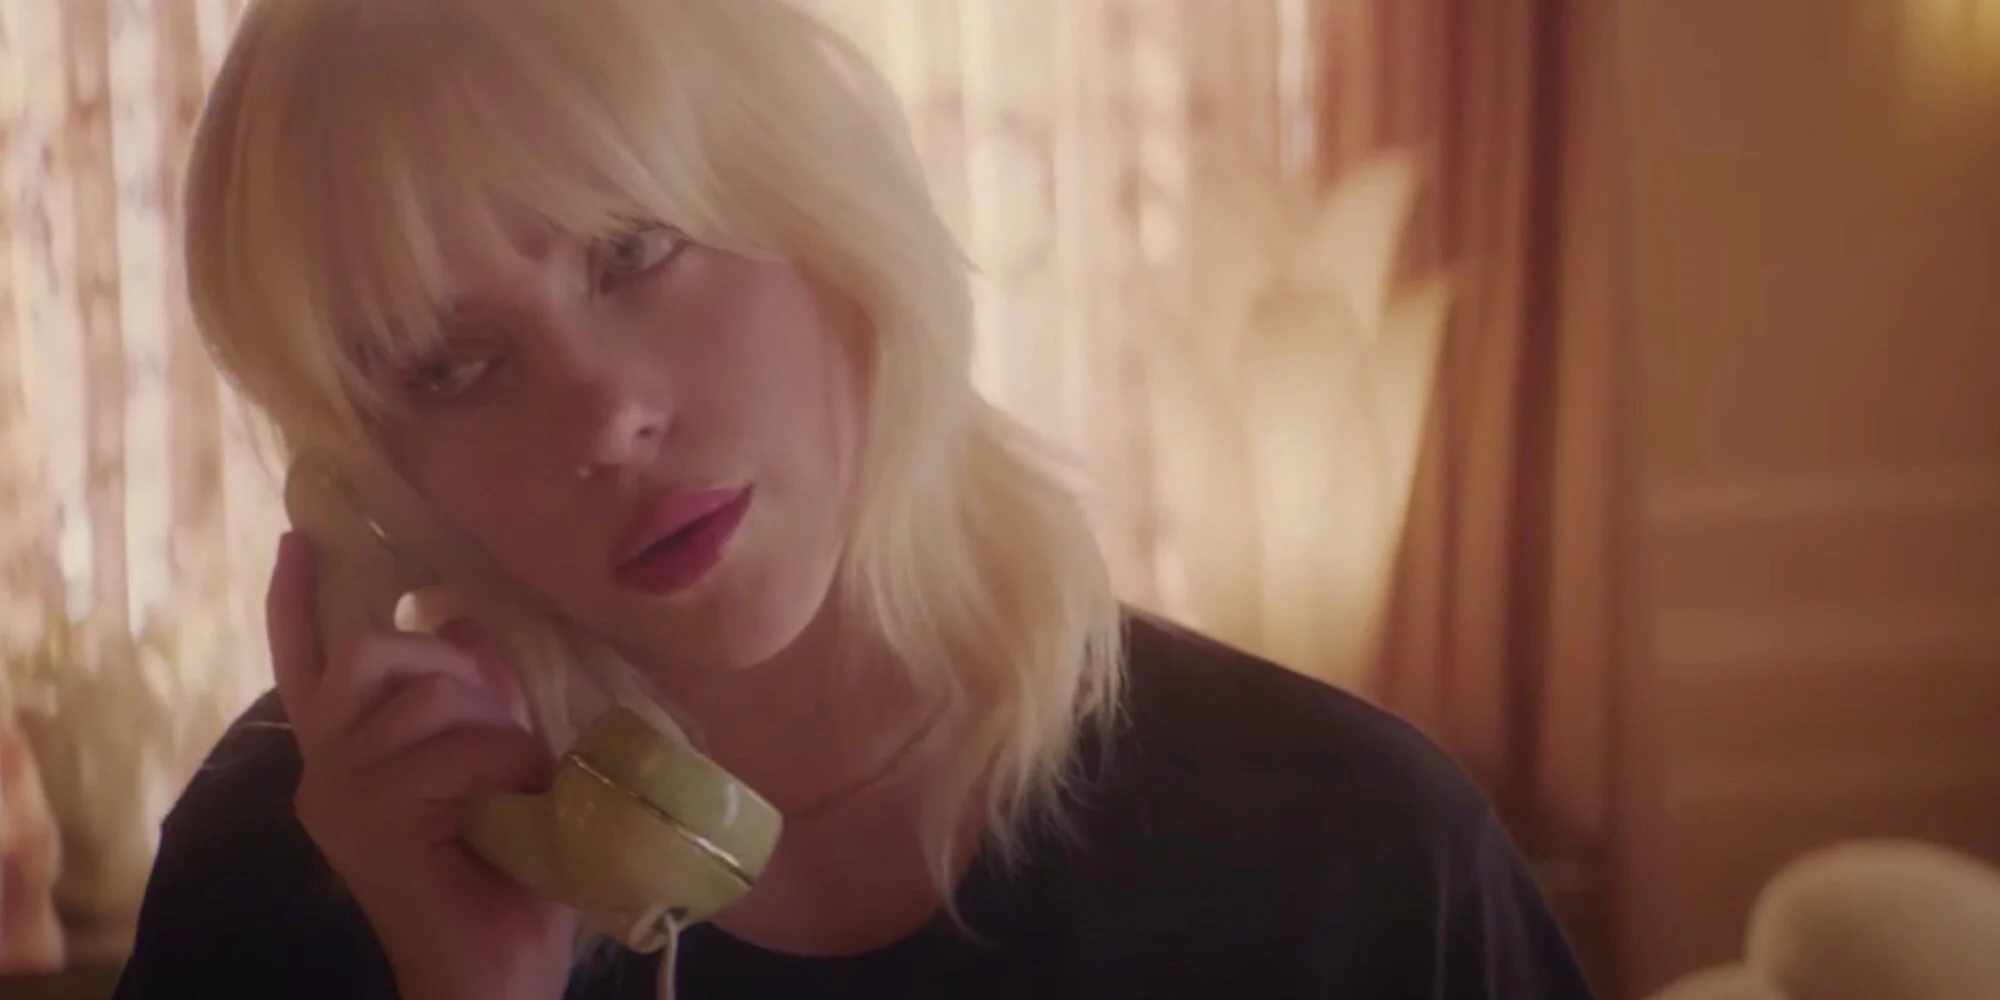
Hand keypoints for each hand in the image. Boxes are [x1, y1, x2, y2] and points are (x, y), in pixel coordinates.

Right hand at [266, 531, 575, 999]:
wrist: (493, 969)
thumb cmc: (502, 869)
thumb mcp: (496, 759)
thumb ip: (472, 694)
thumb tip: (459, 618)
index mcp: (345, 753)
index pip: (309, 660)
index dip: (300, 600)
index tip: (301, 538)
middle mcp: (322, 767)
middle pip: (380, 653)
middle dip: (458, 671)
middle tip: (503, 732)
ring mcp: (337, 791)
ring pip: (431, 696)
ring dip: (499, 733)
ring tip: (517, 789)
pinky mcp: (368, 817)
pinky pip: (452, 749)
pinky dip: (503, 768)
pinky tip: (513, 809)